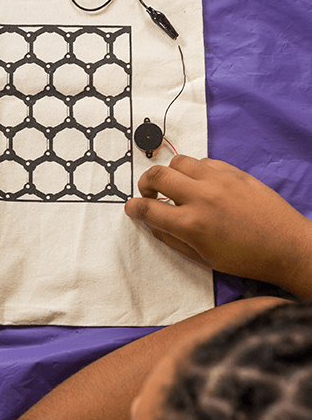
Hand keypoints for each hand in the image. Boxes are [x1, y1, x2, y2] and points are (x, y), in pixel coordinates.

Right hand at [124, 155, 311, 296]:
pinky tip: (200, 184)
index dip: (132, 208)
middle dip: (145, 183)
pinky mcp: (234, 173)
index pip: (147, 209)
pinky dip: (194, 170)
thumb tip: (152, 223)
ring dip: (170, 173)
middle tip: (149, 193)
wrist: (287, 247)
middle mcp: (201, 198)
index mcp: (191, 225)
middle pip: (156, 175)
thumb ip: (172, 238)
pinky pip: (204, 161)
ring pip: (179, 161)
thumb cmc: (246, 259)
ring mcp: (219, 182)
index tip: (131, 208)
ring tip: (175, 186)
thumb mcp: (202, 258)